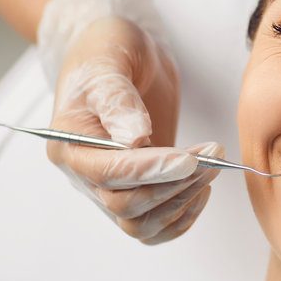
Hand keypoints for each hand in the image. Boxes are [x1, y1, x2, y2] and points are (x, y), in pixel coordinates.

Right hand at [48, 15, 223, 243]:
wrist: (122, 56)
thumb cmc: (108, 52)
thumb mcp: (110, 60)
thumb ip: (118, 99)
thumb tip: (134, 140)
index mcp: (68, 144)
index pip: (108, 173)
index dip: (151, 171)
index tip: (190, 158)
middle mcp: (85, 174)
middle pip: (125, 206)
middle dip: (174, 184)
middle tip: (211, 155)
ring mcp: (110, 187)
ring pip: (141, 225)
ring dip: (182, 202)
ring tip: (211, 167)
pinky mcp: (137, 190)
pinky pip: (154, 228)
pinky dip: (181, 217)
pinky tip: (201, 191)